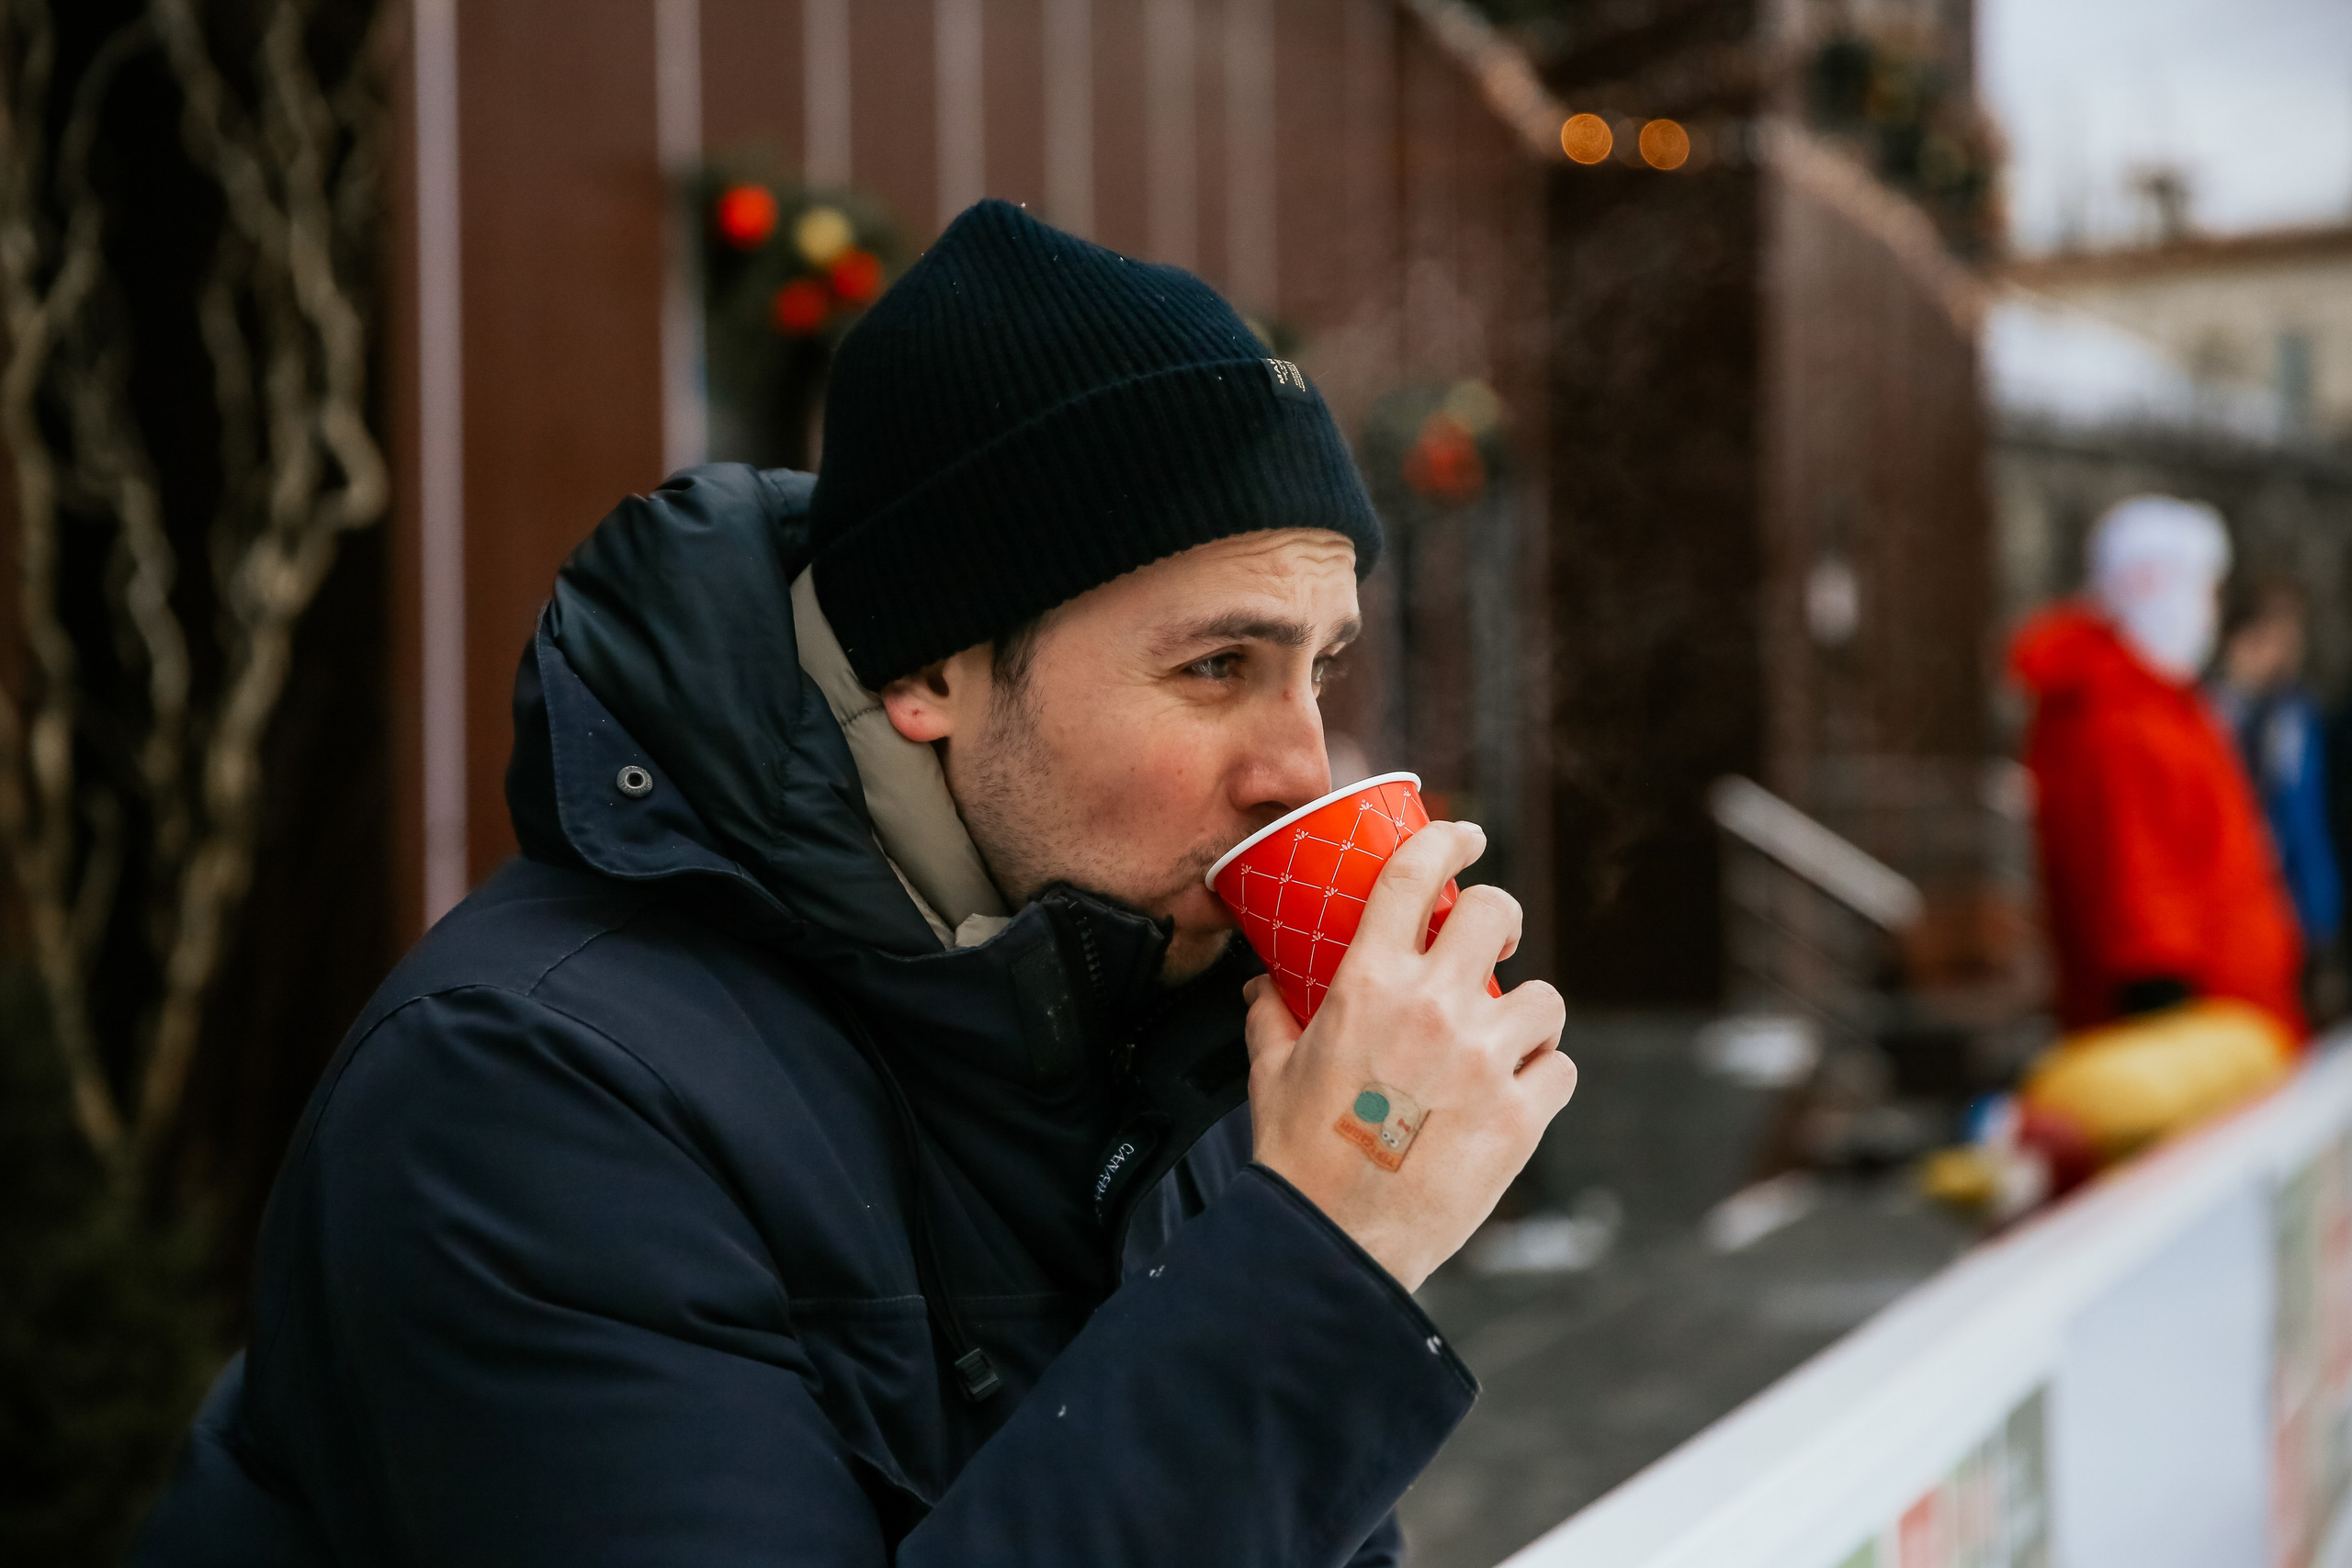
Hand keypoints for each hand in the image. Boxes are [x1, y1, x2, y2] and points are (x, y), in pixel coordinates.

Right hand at [1243, 821, 1574, 1290]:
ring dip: (1528, 1015)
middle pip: (1497, 912)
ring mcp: (1483, 1061)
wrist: (1333, 1242)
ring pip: (1546, 997)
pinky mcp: (1520, 1118)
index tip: (1465, 838)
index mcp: (1368, 983)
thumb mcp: (1270, 1071)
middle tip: (1492, 944)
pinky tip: (1516, 1095)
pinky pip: (1561, 1069)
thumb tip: (1263, 986)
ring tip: (1505, 1041)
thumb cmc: (1297, 1155)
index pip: (1415, 875)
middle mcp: (1432, 1007)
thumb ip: (1270, 1016)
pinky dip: (1544, 1079)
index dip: (1449, 840)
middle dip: (1499, 920)